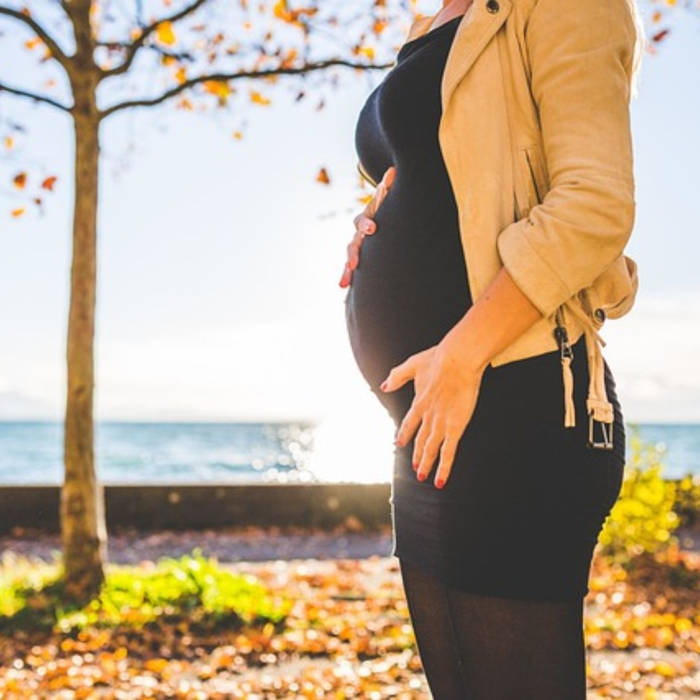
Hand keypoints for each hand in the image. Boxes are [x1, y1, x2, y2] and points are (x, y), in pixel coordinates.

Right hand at [338, 165, 395, 287]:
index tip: (373, 229)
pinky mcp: (358, 259)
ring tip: (344, 283)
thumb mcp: (387, 200)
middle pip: (353, 243)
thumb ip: (388, 188)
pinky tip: (343, 288)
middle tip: (354, 263)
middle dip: (353, 253)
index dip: (367, 225)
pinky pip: (351, 269)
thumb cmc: (385, 209)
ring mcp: (357, 246)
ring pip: (350, 258)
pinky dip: (346, 278)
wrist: (377, 220)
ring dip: (346, 270)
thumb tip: (394, 170)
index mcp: (366, 219)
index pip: (364, 221)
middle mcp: (358, 233)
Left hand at [380, 333, 486, 488]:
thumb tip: (383, 386)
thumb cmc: (439, 359)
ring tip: (422, 475)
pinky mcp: (455, 428)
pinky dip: (443, 468)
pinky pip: (448, 453)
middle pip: (420, 440)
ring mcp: (440, 424)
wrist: (457, 360)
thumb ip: (397, 376)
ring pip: (431, 450)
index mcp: (418, 402)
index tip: (400, 443)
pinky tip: (439, 480)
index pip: (409, 423)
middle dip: (417, 454)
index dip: (405, 434)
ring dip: (426, 464)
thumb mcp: (413, 364)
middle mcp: (427, 417)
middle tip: (414, 466)